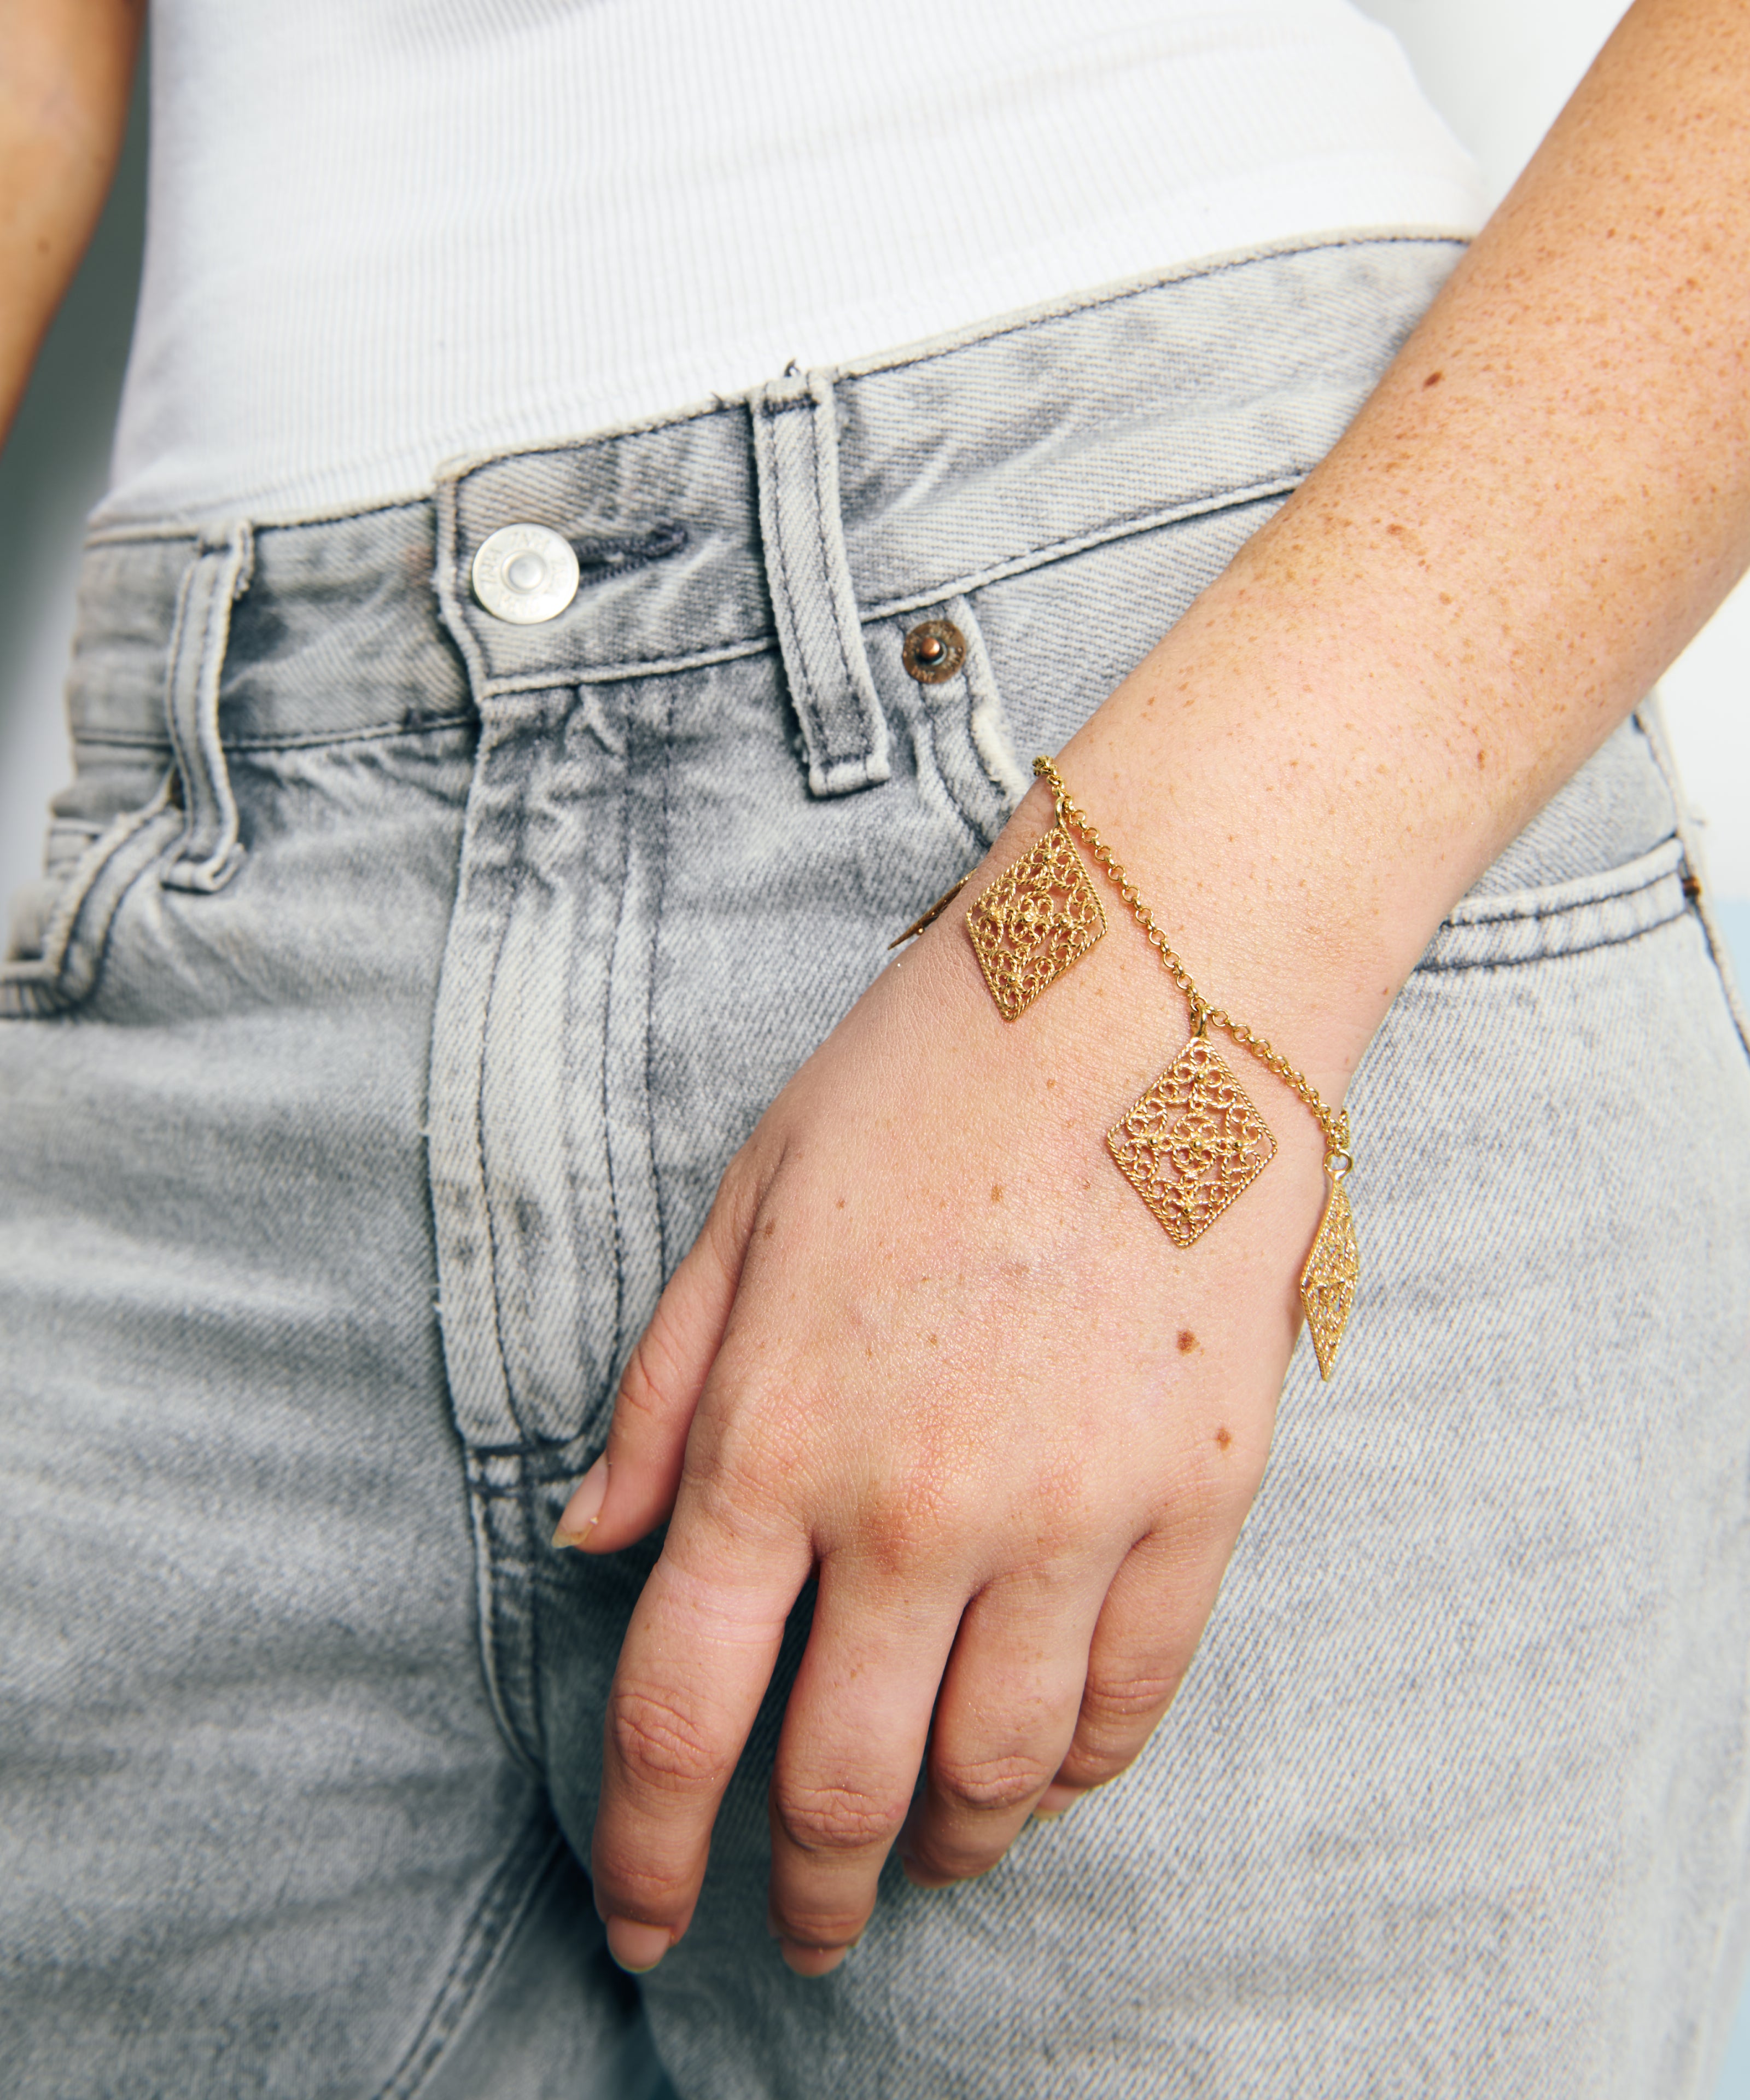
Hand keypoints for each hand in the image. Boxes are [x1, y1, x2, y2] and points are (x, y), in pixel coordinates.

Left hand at [560, 788, 1334, 1977]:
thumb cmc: (925, 1085)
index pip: (681, 1709)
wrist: (1146, 992)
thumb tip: (594, 1542)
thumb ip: (665, 1396)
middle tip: (797, 1925)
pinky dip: (1080, 1770)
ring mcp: (1074, 1515)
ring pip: (998, 1771)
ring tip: (926, 1859)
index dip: (646, 1849)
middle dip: (804, 1887)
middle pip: (840, 1782)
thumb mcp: (746, 1212)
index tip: (646, 1921)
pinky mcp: (1200, 1500)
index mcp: (778, 1436)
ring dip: (948, 1845)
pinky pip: (1135, 1699)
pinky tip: (1047, 1774)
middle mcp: (918, 1509)